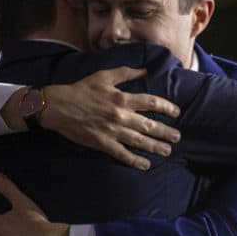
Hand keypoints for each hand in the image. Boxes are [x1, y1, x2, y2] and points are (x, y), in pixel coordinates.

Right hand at [42, 67, 180, 170]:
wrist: (58, 106)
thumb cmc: (81, 89)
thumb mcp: (104, 76)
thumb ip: (126, 73)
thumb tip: (145, 70)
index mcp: (121, 98)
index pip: (151, 103)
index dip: (166, 107)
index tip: (176, 112)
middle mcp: (120, 116)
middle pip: (149, 125)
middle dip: (166, 131)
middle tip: (178, 137)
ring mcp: (112, 131)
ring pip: (139, 141)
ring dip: (155, 146)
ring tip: (167, 150)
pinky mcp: (102, 143)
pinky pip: (122, 154)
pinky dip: (134, 160)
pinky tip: (146, 165)